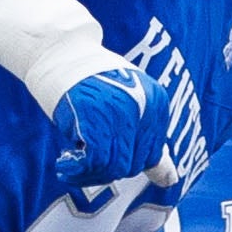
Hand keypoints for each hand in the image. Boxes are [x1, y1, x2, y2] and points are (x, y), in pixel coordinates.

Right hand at [43, 58, 178, 191]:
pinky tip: (65, 165)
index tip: (102, 156)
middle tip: (83, 162)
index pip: (151, 155)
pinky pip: (95, 162)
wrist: (60, 51)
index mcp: (157, 103)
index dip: (125, 162)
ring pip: (116, 167)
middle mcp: (144, 108)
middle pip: (134, 163)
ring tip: (73, 166)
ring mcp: (121, 112)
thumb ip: (147, 141)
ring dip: (91, 174)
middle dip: (108, 170)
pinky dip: (78, 171)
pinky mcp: (95, 117)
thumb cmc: (92, 81)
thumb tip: (171, 181)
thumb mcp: (128, 106)